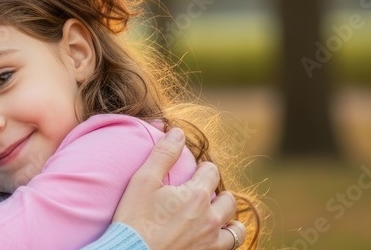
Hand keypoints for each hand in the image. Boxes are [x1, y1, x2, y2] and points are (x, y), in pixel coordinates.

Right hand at [114, 128, 245, 249]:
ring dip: (228, 218)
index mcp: (196, 195)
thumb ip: (163, 154)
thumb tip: (178, 132)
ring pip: (235, 228)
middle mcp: (210, 218)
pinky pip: (230, 247)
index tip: (194, 171)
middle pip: (227, 199)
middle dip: (217, 192)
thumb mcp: (143, 180)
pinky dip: (227, 239)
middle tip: (202, 192)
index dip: (203, 168)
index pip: (211, 172)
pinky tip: (215, 236)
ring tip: (214, 215)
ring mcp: (211, 240)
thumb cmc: (135, 217)